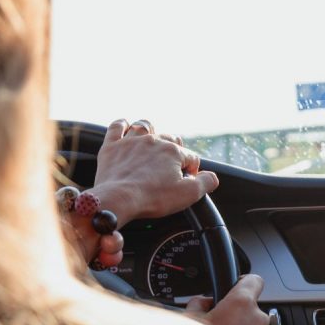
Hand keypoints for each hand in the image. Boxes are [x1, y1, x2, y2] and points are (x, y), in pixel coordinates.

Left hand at [93, 119, 218, 225]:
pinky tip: (125, 126)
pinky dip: (122, 125)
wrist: (118, 199)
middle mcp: (153, 141)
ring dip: (151, 131)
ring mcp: (131, 142)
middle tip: (171, 166)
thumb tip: (213, 177)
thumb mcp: (189, 194)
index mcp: (173, 152)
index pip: (191, 157)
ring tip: (152, 140)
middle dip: (174, 150)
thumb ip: (206, 183)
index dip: (192, 170)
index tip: (186, 181)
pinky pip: (117, 126)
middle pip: (170, 139)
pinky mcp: (112, 146)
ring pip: (144, 126)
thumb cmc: (153, 198)